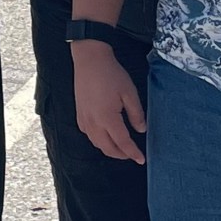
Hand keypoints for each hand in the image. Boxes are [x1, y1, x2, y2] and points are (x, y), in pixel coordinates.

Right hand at [72, 44, 146, 163]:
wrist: (89, 60)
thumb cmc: (111, 73)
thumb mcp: (129, 92)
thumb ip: (136, 114)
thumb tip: (141, 130)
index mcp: (107, 118)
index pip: (123, 143)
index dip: (133, 153)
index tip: (142, 159)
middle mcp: (93, 123)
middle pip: (108, 148)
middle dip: (121, 155)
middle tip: (133, 155)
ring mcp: (84, 119)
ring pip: (97, 144)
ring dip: (110, 149)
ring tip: (122, 148)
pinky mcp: (79, 115)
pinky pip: (89, 135)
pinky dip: (99, 141)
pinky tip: (106, 136)